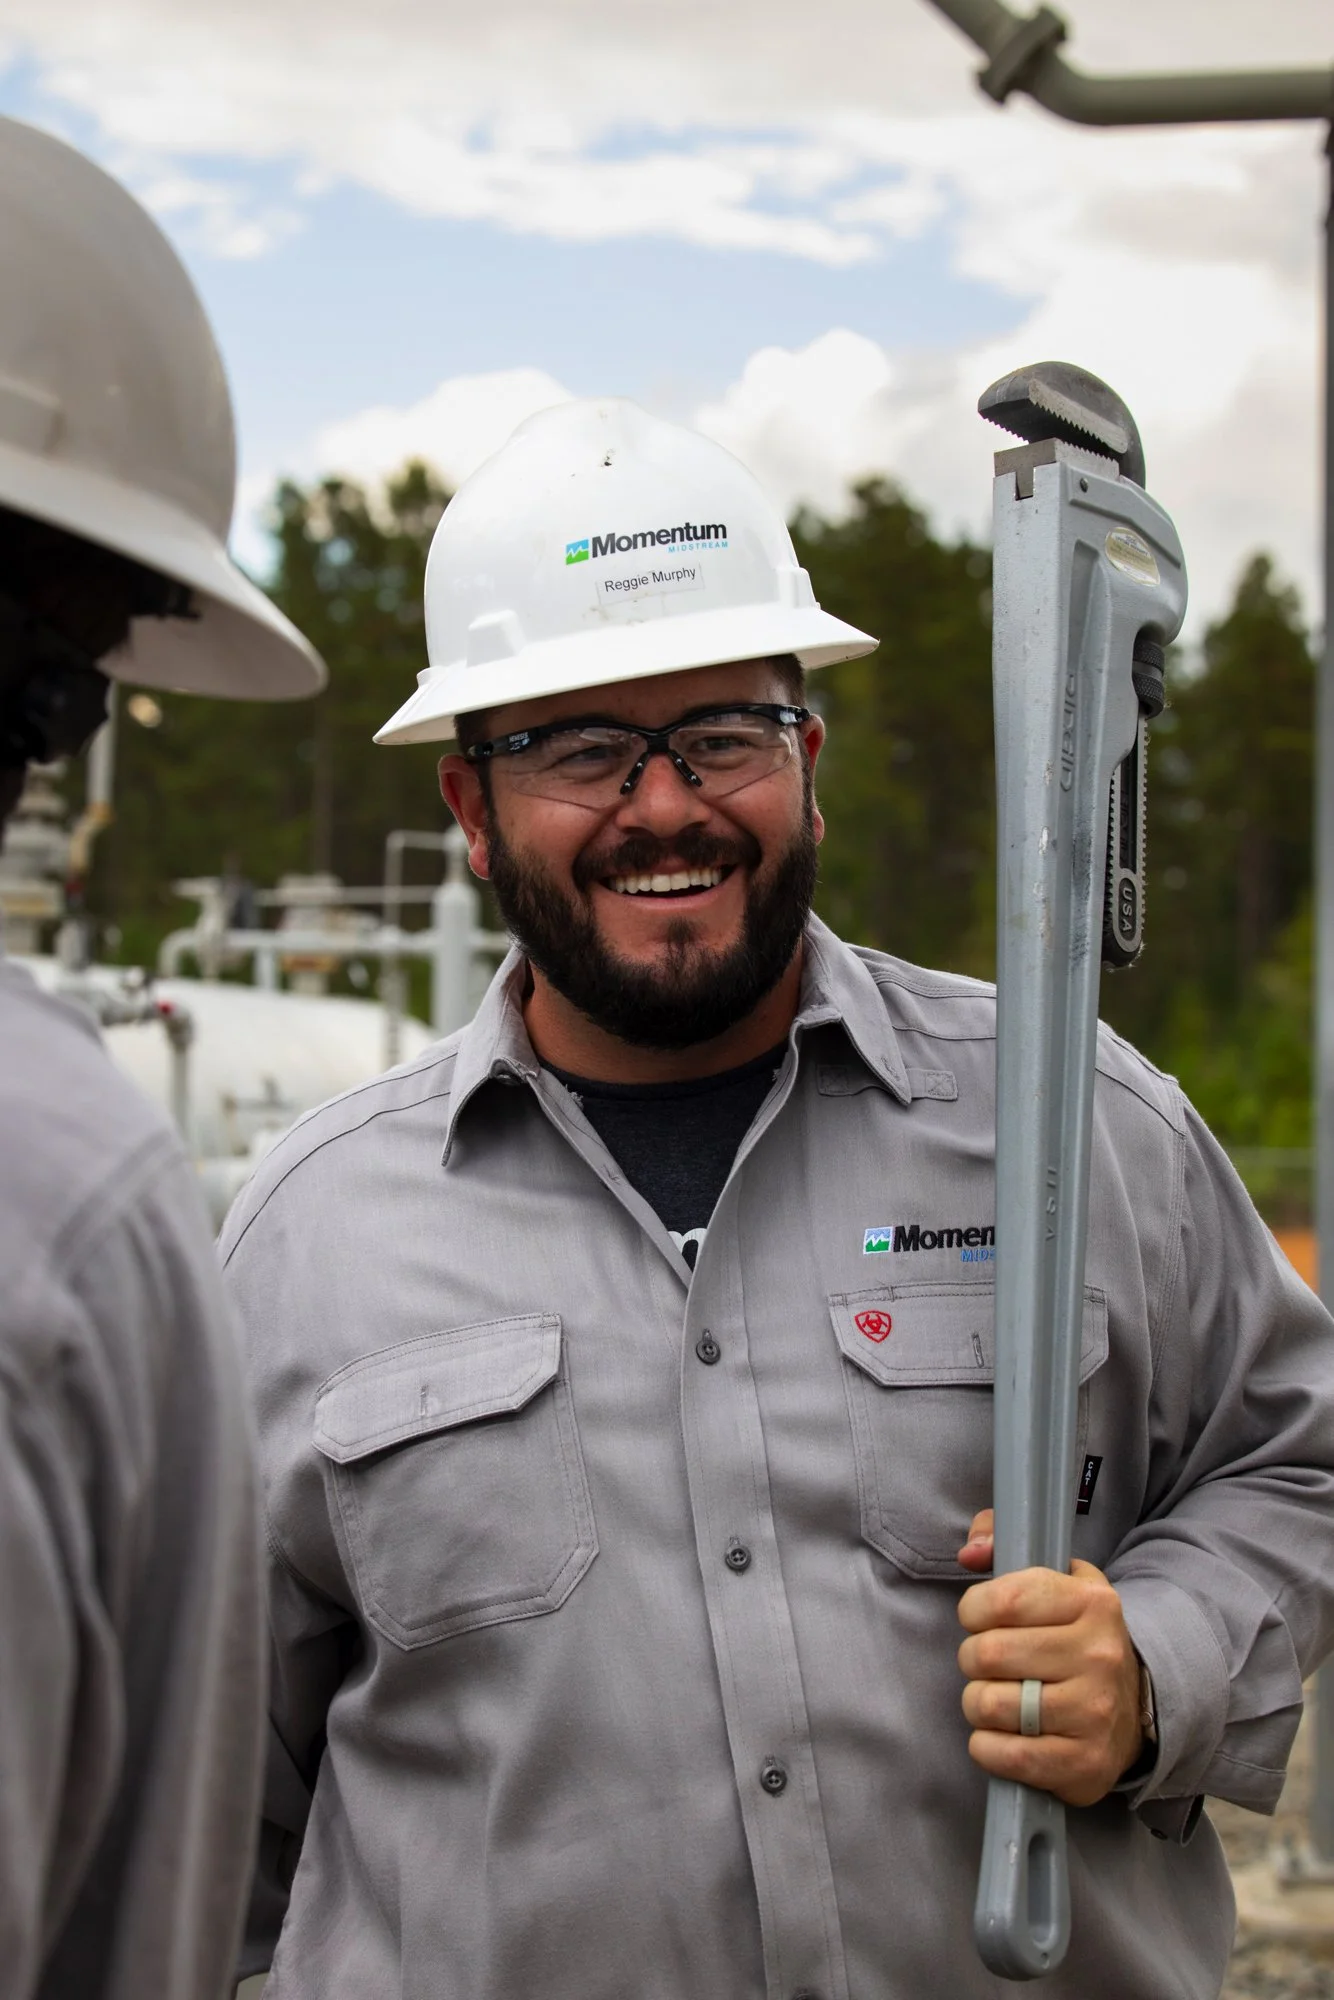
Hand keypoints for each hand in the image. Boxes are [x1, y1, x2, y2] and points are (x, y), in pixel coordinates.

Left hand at [954, 1509, 1144, 1806]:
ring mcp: (1094, 1713)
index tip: (981, 1618)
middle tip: (990, 1663)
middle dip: (973, 1658)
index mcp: (1092, 1602)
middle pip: (988, 1653)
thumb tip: (972, 1550)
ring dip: (977, 1703)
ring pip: (989, 1705)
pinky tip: (1002, 1735)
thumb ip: (1004, 1541)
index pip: (1003, 1598)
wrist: (1134, 1708)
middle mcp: (1099, 1655)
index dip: (974, 1610)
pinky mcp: (1085, 1763)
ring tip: (998, 1697)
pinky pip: (1005, 1755)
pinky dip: (987, 1747)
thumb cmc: (1075, 1636)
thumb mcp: (1054, 1578)